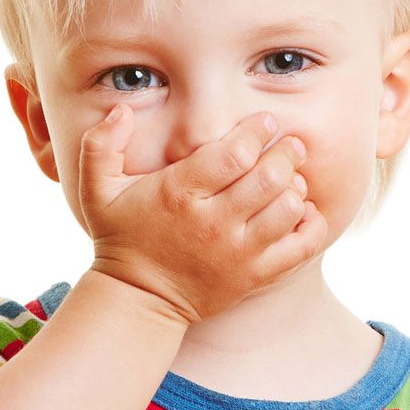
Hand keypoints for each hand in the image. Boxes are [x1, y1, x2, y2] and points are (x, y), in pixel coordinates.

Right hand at [79, 106, 327, 324]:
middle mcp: (213, 223)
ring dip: (297, 186)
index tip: (265, 122)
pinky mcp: (255, 276)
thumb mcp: (97, 189)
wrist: (139, 299)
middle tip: (290, 144)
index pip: (235, 153)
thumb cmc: (122, 235)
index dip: (257, 131)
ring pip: (289, 209)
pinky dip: (311, 224)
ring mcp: (238, 253)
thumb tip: (120, 110)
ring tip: (292, 176)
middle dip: (287, 153)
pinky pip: (301, 247)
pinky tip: (302, 209)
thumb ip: (100, 144)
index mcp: (180, 194)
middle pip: (270, 178)